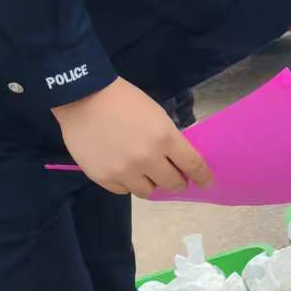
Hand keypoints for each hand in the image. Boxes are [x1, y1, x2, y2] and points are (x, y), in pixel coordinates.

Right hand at [52, 78, 213, 196]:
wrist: (83, 98)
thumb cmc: (123, 100)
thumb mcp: (156, 115)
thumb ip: (169, 139)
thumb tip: (179, 161)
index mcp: (165, 138)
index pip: (193, 165)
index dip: (203, 176)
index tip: (206, 182)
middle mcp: (147, 159)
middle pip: (172, 183)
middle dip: (177, 181)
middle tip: (173, 177)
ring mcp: (124, 171)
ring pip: (148, 192)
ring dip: (150, 183)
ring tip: (144, 172)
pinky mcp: (104, 177)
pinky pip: (124, 190)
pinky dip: (127, 183)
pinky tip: (124, 170)